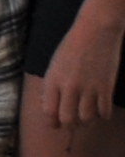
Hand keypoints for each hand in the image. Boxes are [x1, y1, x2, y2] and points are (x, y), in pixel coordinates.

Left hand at [37, 17, 121, 131]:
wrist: (96, 30)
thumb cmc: (72, 46)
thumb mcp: (54, 65)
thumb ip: (52, 86)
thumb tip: (52, 108)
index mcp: (52, 80)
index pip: (49, 112)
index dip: (52, 122)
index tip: (56, 125)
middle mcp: (69, 87)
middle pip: (68, 120)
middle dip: (70, 126)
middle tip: (74, 124)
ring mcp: (89, 88)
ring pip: (87, 119)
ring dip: (87, 122)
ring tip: (88, 118)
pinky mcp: (106, 87)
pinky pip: (105, 111)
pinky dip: (103, 115)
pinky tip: (102, 111)